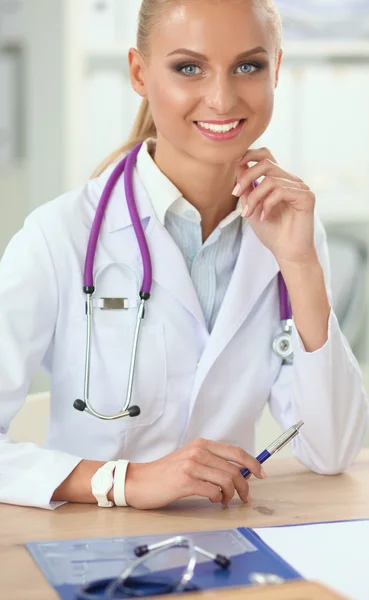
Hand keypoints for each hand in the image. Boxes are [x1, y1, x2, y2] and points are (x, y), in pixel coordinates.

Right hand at [124, 438, 265, 508]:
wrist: (139, 481)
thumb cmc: (165, 473)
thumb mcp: (189, 459)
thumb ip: (210, 462)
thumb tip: (237, 473)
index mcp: (201, 444)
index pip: (235, 452)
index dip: (252, 463)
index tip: (260, 474)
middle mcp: (198, 451)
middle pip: (234, 469)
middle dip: (244, 486)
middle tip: (245, 497)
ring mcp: (192, 465)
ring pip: (226, 480)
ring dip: (231, 495)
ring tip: (225, 500)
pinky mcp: (185, 481)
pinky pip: (213, 492)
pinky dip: (217, 499)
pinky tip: (212, 500)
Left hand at [233, 148, 315, 264]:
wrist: (287, 253)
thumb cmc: (272, 233)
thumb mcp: (252, 207)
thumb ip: (247, 188)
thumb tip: (239, 165)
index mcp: (279, 180)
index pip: (266, 156)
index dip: (249, 155)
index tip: (234, 166)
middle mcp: (291, 180)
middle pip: (266, 163)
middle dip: (246, 177)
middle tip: (235, 194)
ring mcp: (301, 188)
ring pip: (270, 180)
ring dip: (255, 197)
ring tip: (251, 214)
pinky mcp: (307, 197)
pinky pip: (281, 191)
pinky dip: (268, 204)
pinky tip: (265, 217)